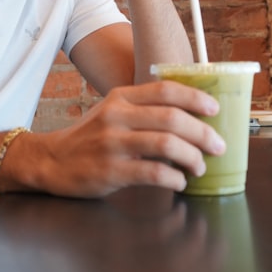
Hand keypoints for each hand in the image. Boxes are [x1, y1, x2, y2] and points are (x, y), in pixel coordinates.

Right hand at [25, 81, 225, 197]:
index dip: (195, 98)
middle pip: (173, 118)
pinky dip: (174, 179)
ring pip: (167, 145)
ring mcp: (113, 143)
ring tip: (200, 167)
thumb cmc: (91, 137)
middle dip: (203, 133)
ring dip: (193, 157)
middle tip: (218, 146)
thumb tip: (191, 117)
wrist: (52, 161)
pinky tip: (179, 182)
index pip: (166, 90)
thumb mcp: (113, 112)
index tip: (215, 109)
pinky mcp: (111, 170)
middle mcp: (117, 116)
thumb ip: (144, 110)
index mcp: (121, 97)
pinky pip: (154, 173)